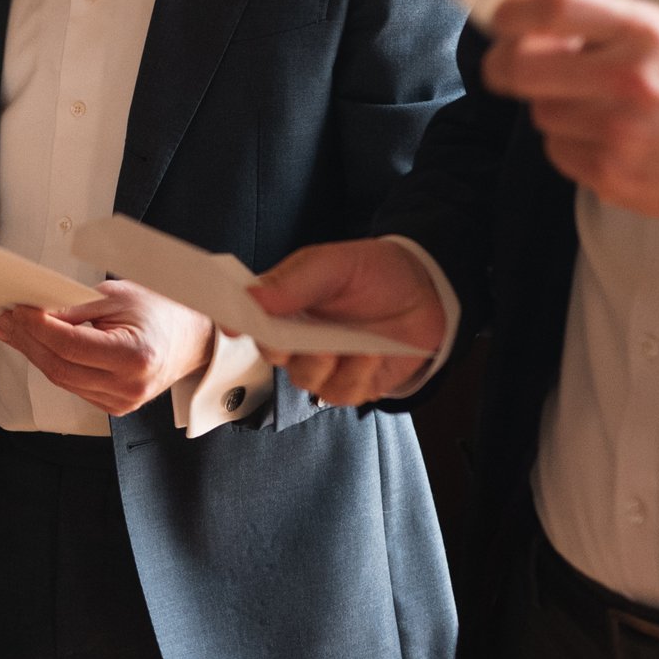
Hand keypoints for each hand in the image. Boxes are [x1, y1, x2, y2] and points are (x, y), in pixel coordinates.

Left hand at [0, 280, 214, 416]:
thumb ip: (76, 306)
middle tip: (7, 320)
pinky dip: (54, 365)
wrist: (192, 338)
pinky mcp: (115, 406)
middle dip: (28, 341)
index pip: (70, 346)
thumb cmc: (162, 312)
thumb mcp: (119, 296)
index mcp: (133, 357)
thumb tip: (38, 309)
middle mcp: (128, 386)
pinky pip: (74, 387)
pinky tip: (40, 347)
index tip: (18, 311)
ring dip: (35, 354)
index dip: (38, 328)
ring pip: (62, 380)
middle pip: (60, 368)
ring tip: (15, 331)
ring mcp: (121, 401)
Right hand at [248, 238, 442, 407]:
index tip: (233, 323)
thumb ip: (293, 281)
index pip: (247, 316)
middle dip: (290, 349)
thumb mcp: (334, 264)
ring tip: (358, 343)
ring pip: (304, 378)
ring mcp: (322, 364)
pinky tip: (373, 352)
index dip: (235, 321)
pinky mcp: (348, 385)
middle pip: (271, 353)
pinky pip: (339, 393)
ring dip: (330, 363)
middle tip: (314, 339)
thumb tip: (251, 297)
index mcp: (282, 302)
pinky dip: (357, 374)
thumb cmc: (373, 272)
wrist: (426, 294)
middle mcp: (296, 336)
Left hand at [485, 0, 658, 224]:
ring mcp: (620, 132)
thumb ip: (594, 22)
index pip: (557, 7)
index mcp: (643, 32)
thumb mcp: (655, 33)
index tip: (501, 21)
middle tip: (504, 67)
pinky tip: (604, 140)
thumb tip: (520, 23)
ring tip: (593, 108)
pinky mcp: (612, 174)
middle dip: (502, 66)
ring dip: (551, 107)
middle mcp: (632, 79)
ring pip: (539, 111)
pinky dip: (568, 144)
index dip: (513, 13)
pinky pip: (555, 150)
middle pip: (523, 66)